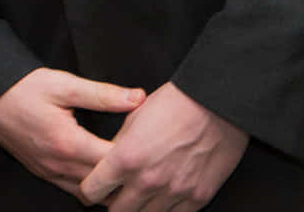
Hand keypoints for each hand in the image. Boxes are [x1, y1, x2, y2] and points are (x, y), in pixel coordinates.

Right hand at [0, 67, 145, 201]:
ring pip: (88, 195)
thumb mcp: (64, 84)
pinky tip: (100, 174)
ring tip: (127, 174)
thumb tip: (138, 98)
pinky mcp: (41, 172)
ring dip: (108, 187)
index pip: (113, 163)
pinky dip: (90, 187)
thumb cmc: (22, 86)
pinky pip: (72, 190)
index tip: (154, 148)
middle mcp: (58, 165)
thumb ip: (103, 94)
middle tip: (148, 164)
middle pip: (104, 186)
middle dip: (126, 177)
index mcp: (68, 143)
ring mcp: (48, 172)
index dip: (136, 158)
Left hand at [77, 81, 247, 211]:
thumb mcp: (133, 118)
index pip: (92, 190)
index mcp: (126, 158)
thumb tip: (108, 163)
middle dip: (112, 204)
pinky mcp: (197, 197)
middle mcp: (147, 180)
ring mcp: (174, 192)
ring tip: (141, 197)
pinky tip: (164, 200)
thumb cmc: (173, 104)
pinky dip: (166, 210)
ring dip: (139, 209)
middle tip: (115, 196)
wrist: (215, 103)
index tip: (90, 190)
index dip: (87, 191)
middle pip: (116, 211)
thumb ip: (117, 146)